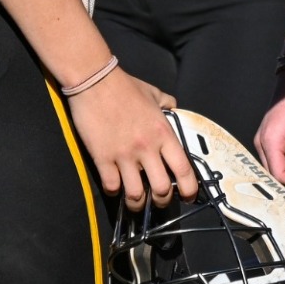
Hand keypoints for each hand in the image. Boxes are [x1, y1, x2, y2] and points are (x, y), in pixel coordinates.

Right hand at [65, 69, 197, 210]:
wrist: (95, 80)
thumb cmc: (125, 86)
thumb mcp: (153, 93)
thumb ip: (167, 104)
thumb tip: (174, 108)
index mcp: (163, 133)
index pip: (183, 169)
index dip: (189, 189)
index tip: (188, 196)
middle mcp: (147, 147)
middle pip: (161, 190)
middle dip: (161, 201)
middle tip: (157, 200)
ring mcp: (124, 155)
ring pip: (135, 194)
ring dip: (137, 203)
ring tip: (135, 202)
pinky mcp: (102, 157)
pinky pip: (111, 186)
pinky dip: (114, 190)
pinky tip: (115, 185)